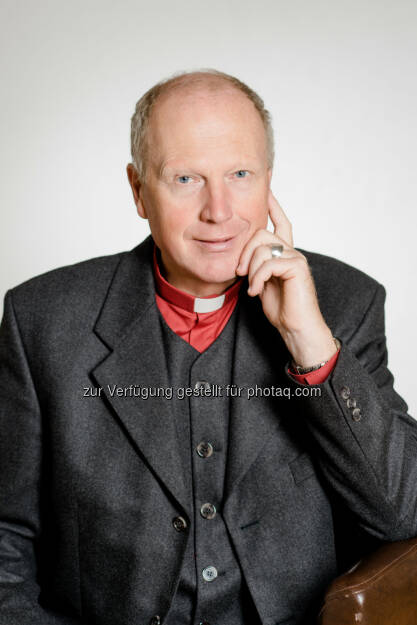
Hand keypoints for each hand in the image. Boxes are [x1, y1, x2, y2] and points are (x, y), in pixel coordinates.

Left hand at [236, 190, 336, 367]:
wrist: (296, 328)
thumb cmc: (281, 309)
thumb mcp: (261, 283)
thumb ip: (256, 265)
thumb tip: (243, 256)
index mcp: (284, 253)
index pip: (280, 222)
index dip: (273, 205)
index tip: (267, 187)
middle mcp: (292, 251)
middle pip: (260, 233)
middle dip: (244, 252)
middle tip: (239, 272)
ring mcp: (296, 258)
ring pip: (262, 247)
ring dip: (250, 269)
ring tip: (250, 286)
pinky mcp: (297, 267)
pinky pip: (268, 262)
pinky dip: (257, 278)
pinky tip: (256, 292)